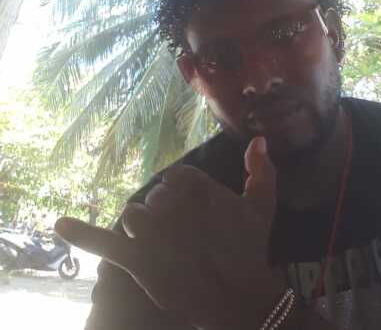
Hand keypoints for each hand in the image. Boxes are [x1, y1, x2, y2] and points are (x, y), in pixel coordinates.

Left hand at [55, 137, 286, 329]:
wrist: (238, 297)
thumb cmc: (250, 250)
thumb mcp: (263, 207)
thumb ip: (262, 171)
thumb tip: (258, 139)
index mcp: (197, 185)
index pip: (173, 177)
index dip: (181, 196)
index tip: (192, 214)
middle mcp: (172, 203)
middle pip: (153, 197)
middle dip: (165, 215)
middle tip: (184, 238)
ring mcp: (153, 231)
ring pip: (134, 216)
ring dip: (144, 229)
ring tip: (164, 247)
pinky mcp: (138, 258)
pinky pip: (105, 242)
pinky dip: (82, 233)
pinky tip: (61, 224)